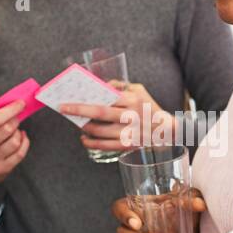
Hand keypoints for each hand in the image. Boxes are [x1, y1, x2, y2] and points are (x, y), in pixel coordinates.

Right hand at [0, 101, 29, 182]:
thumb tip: (18, 103)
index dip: (10, 110)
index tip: (21, 103)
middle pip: (7, 129)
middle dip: (15, 120)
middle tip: (16, 119)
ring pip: (15, 141)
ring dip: (18, 134)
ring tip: (15, 132)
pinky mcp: (1, 168)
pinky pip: (20, 153)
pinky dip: (24, 143)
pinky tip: (22, 139)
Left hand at [59, 81, 175, 152]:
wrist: (168, 130)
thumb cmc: (150, 107)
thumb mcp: (139, 90)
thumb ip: (119, 86)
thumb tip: (99, 86)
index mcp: (132, 100)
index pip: (105, 98)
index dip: (87, 99)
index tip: (70, 99)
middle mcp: (131, 116)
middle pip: (99, 113)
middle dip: (79, 111)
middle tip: (64, 109)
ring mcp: (129, 132)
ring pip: (99, 131)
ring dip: (85, 127)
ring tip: (78, 124)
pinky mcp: (128, 145)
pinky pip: (104, 146)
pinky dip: (91, 143)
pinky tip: (84, 139)